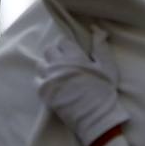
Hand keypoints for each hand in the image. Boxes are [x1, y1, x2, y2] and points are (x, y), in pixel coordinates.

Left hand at [36, 27, 129, 145]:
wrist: (95, 117)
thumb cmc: (103, 91)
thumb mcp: (107, 66)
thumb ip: (100, 46)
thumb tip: (95, 28)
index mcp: (74, 56)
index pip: (62, 41)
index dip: (68, 47)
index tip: (74, 55)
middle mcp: (58, 65)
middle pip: (48, 50)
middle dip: (56, 54)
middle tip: (65, 64)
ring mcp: (49, 78)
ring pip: (40, 64)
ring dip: (48, 66)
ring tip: (58, 74)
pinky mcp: (44, 92)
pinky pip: (37, 80)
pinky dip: (43, 81)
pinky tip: (53, 85)